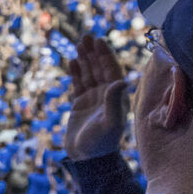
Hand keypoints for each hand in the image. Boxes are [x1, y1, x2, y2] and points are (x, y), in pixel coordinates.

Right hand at [64, 34, 128, 160]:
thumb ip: (115, 102)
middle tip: (86, 36)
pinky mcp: (81, 103)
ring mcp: (93, 98)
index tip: (98, 41)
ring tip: (78, 44)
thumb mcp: (110, 123)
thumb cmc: (101, 142)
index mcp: (116, 97)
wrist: (87, 157)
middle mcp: (106, 94)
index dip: (105, 55)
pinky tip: (72, 61)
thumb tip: (120, 81)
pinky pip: (79, 83)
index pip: (111, 70)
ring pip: (89, 73)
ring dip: (85, 59)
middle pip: (100, 68)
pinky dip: (76, 72)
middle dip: (94, 52)